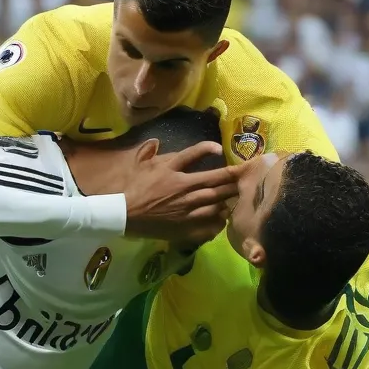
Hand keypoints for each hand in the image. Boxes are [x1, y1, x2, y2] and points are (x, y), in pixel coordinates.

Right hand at [122, 141, 248, 246]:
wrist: (124, 214)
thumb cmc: (133, 189)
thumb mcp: (140, 165)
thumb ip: (149, 151)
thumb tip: (155, 142)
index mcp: (173, 171)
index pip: (196, 154)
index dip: (210, 149)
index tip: (219, 149)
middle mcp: (185, 189)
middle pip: (215, 182)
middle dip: (232, 180)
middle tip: (243, 178)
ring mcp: (187, 209)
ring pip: (216, 204)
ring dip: (227, 200)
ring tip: (235, 199)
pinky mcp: (185, 227)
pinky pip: (208, 225)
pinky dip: (217, 221)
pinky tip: (220, 219)